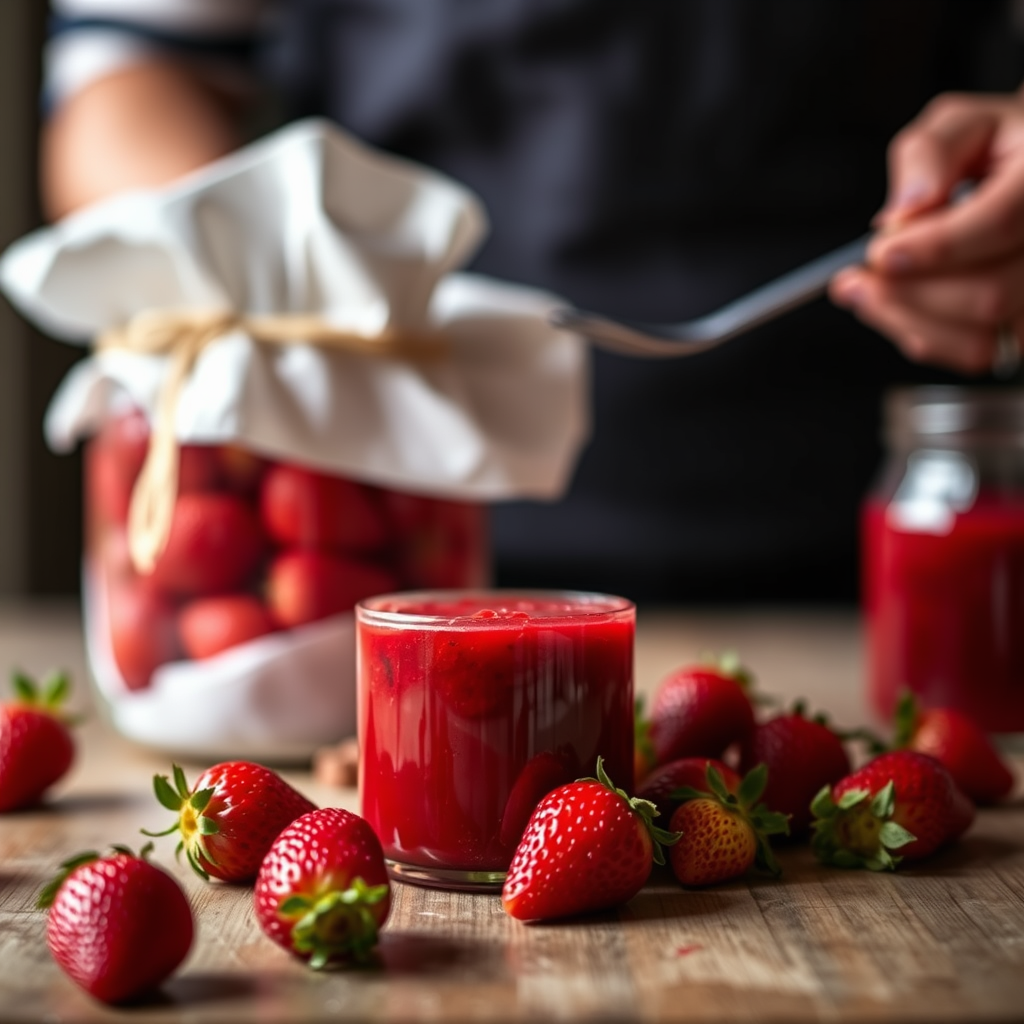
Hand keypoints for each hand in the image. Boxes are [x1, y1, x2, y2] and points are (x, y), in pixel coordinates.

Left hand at [829, 89, 1023, 373]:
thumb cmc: (997, 148)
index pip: (1000, 223)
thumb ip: (930, 152)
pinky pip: (974, 355)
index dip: (935, 247)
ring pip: (980, 341)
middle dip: (908, 294)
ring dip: (907, 322)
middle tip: (856, 279)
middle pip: (988, 295)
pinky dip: (925, 337)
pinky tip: (902, 309)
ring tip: (866, 295)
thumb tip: (907, 208)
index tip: (881, 252)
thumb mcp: (962, 124)